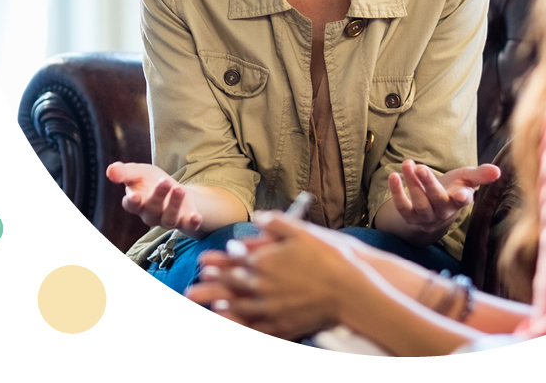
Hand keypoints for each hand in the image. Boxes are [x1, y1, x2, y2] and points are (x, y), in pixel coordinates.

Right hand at [105, 161, 202, 234]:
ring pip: (168, 218)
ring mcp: (167, 219)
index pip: (131, 205)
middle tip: (165, 181)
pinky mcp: (184, 221)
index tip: (133, 196)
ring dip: (174, 205)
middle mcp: (150, 214)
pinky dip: (192, 223)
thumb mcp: (138, 172)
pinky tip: (196, 217)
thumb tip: (110, 170)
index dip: (132, 202)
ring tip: (179, 190)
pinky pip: (187, 225)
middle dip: (158, 196)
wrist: (174, 191)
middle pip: (152, 209)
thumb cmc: (151, 181)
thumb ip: (124, 172)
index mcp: (137, 202)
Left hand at [186, 211, 370, 339]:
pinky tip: (236, 324)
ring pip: (240, 307)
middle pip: (231, 286)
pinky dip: (242, 325)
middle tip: (193, 289)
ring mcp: (272, 307)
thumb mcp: (303, 231)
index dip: (218, 262)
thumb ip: (277, 222)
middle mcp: (263, 285)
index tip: (204, 263)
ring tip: (211, 305)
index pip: (235, 262)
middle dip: (210, 286)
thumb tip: (258, 217)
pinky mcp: (284, 324)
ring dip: (223, 305)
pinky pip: (256, 327)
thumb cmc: (330, 258)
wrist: (351, 289)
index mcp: (266, 261)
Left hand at [388, 160, 501, 235]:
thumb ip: (481, 175)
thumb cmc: (453, 189)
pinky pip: (402, 207)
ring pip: (419, 203)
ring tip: (407, 164)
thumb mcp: (466, 180)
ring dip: (411, 184)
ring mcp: (426, 216)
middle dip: (428, 184)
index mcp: (459, 202)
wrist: (434, 209)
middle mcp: (443, 212)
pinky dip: (396, 193)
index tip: (462, 193)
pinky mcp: (410, 217)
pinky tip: (393, 176)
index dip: (463, 198)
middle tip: (420, 167)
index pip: (463, 202)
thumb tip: (498, 170)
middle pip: (436, 199)